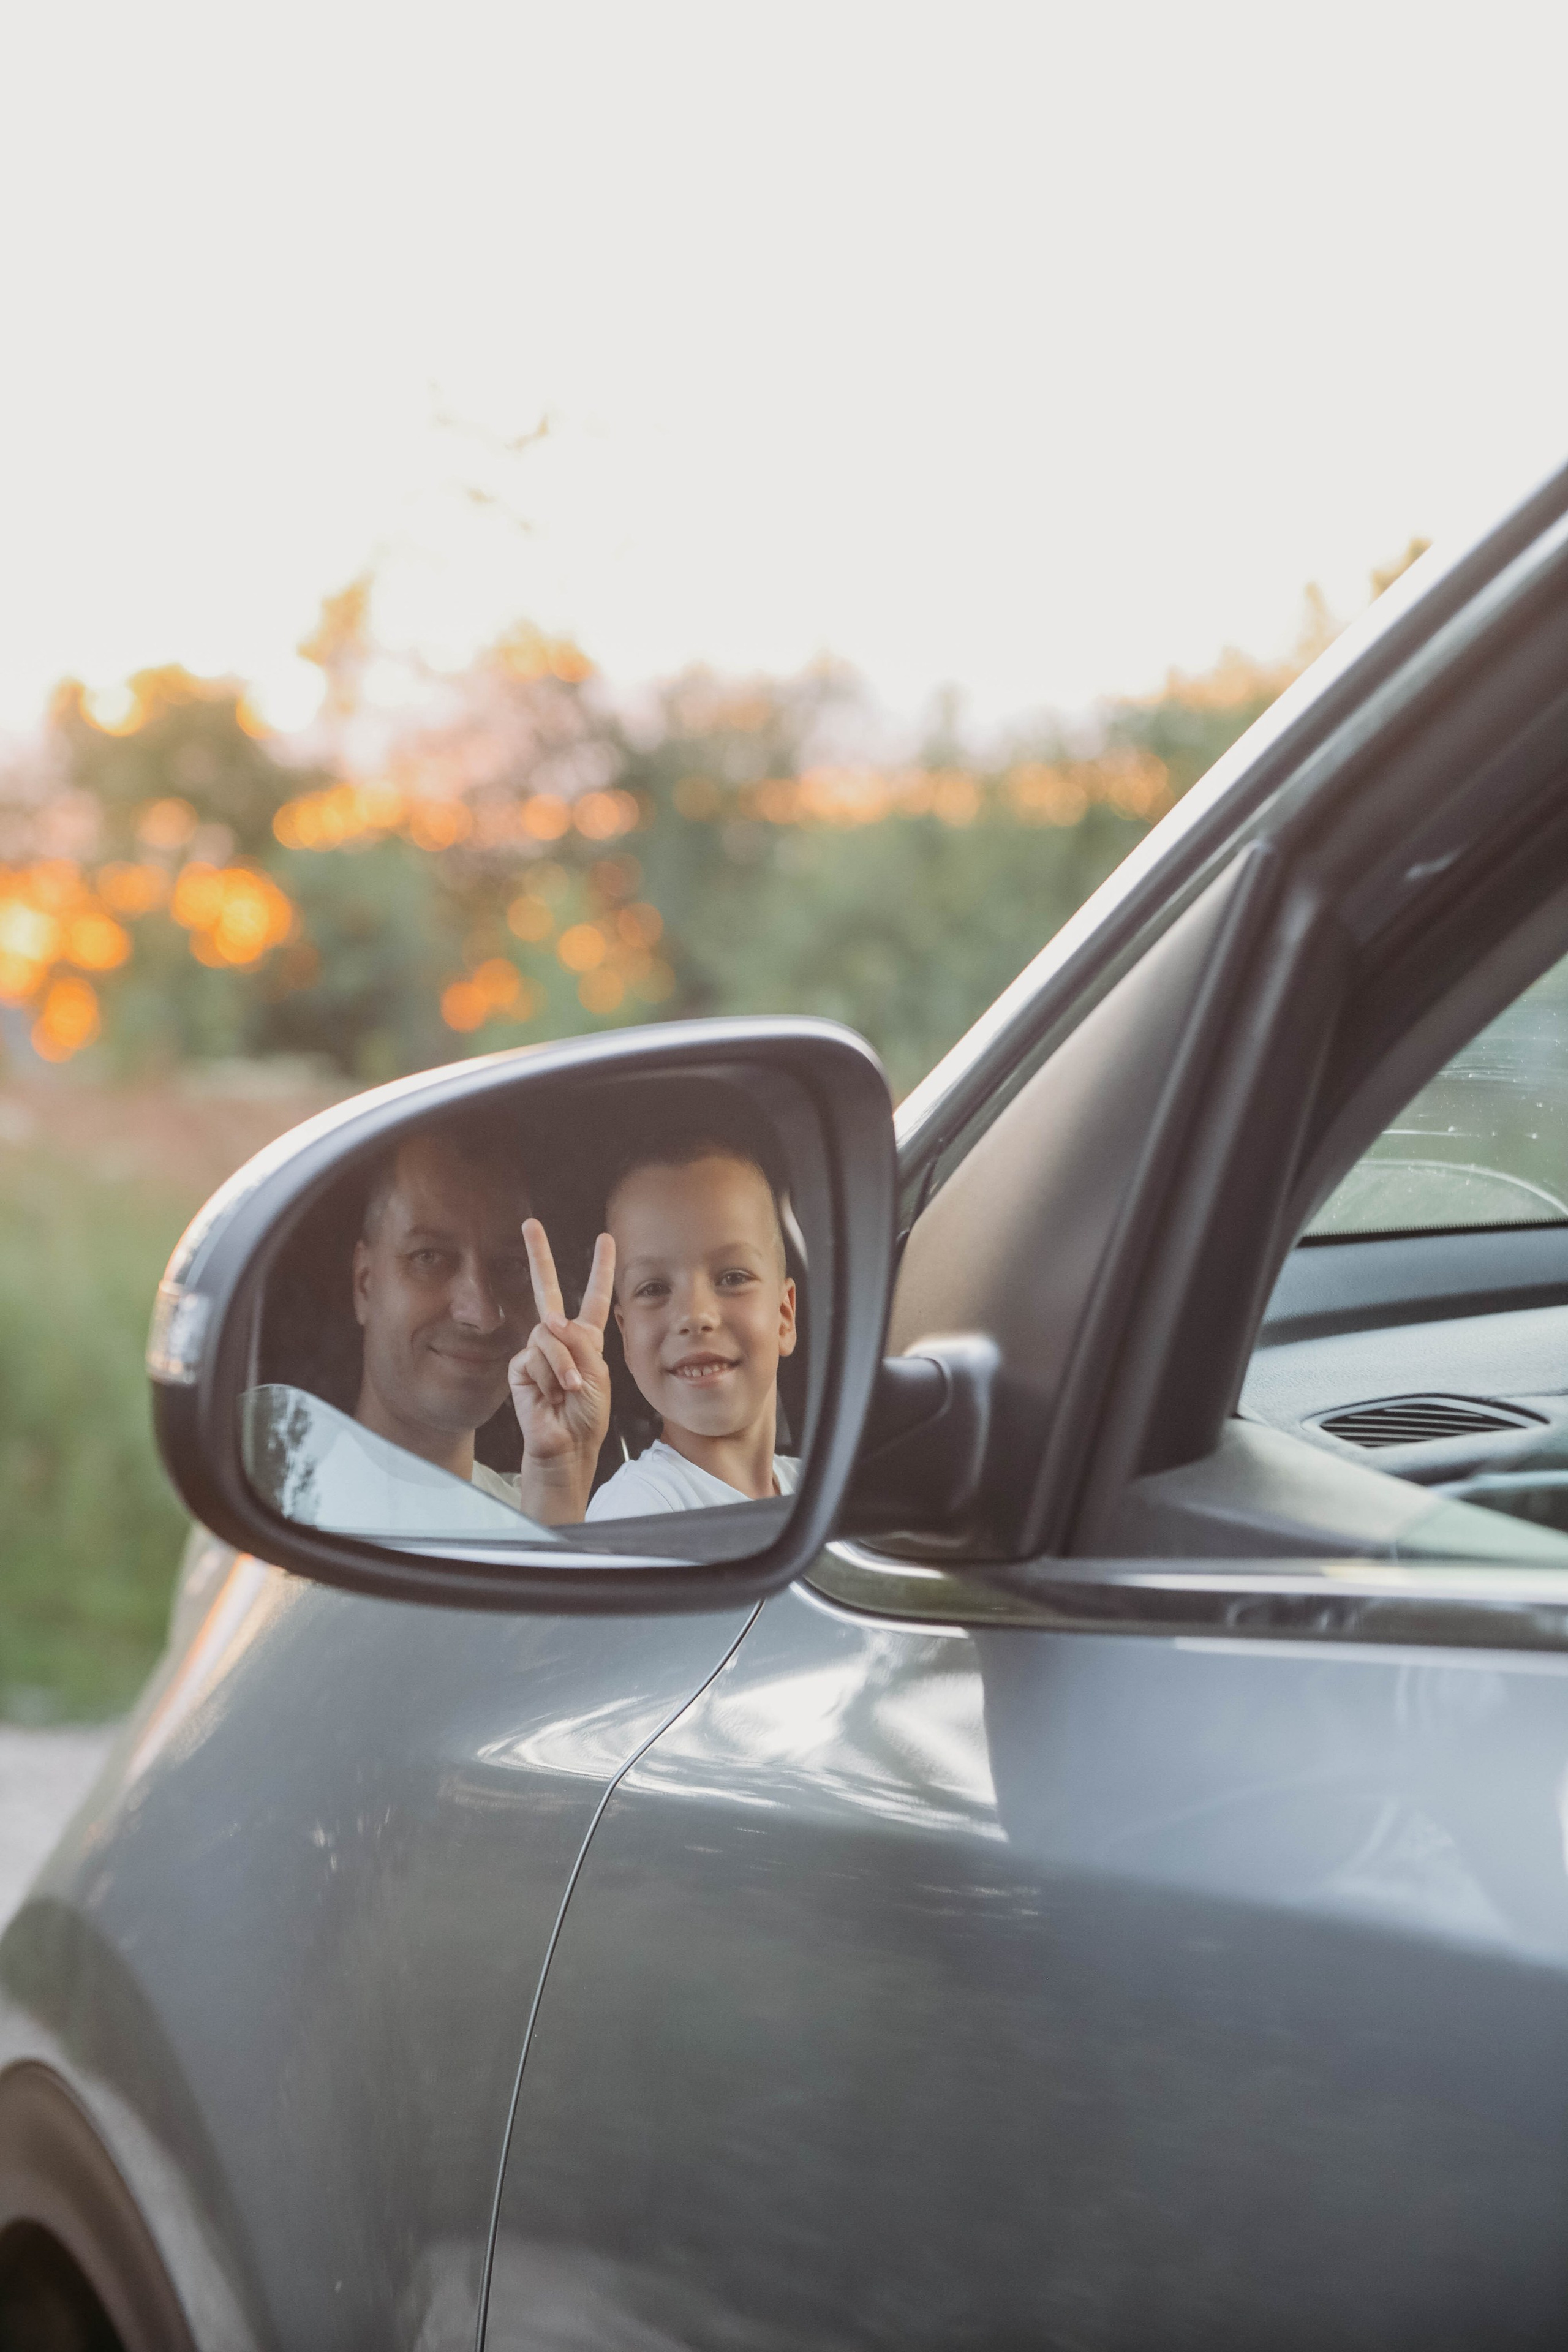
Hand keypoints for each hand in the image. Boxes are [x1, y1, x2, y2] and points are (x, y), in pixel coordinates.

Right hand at [508, 1219, 614, 1522]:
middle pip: (548, 1290)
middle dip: (538, 1256)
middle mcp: (560, 1339)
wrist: (567, 1447)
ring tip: (570, 1390)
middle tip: (530, 1224)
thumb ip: (580, 1344)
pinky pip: (535, 1355)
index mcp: (586, 1339)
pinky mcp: (520, 1366)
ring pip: (549, 1333)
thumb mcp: (597, 1375)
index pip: (594, 1297)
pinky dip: (550, 1374)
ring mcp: (537, 1351)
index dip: (601, 1268)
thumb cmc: (586, 1417)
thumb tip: (552, 1322)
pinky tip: (551, 1393)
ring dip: (565, 1364)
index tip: (605, 1239)